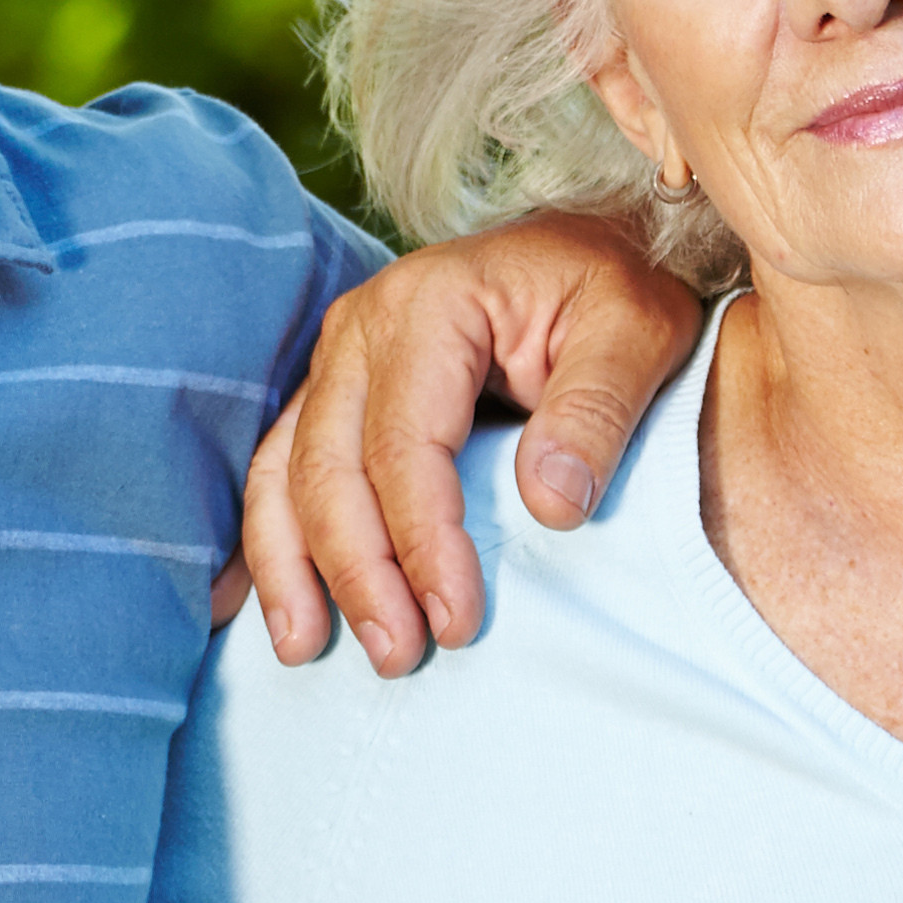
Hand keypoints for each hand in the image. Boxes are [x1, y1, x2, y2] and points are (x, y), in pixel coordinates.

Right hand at [230, 216, 705, 674]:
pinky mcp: (331, 392)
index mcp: (430, 304)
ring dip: (292, 567)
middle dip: (357, 572)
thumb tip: (550, 507)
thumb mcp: (638, 330)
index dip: (423, 540)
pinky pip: (278, 469)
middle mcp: (360, 328)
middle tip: (398, 655)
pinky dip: (268, 539)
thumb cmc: (614, 287)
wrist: (588, 246)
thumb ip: (597, 409)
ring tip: (305, 649)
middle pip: (330, 467)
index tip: (456, 621)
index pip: (406, 444)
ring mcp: (336, 359)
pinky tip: (264, 605)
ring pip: (284, 472)